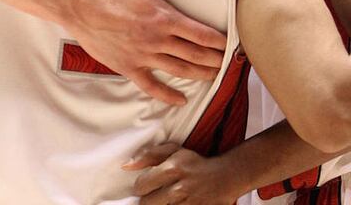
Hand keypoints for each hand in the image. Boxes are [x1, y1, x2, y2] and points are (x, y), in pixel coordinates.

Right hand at [68, 0, 226, 104]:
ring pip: (179, 70)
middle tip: (229, 64)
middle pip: (195, 54)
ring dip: (200, 75)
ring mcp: (143, 56)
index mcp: (164, 17)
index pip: (201, 34)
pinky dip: (168, 95)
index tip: (231, 45)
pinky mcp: (128, 67)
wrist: (79, 7)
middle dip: (215, 60)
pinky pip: (151, 86)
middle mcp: (157, 39)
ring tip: (215, 77)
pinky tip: (181, 100)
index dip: (219, 41)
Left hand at [124, 144, 240, 204]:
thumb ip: (149, 155)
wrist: (224, 177)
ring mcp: (187, 203)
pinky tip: (178, 201)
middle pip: (146, 204)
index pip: (141, 186)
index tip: (148, 185)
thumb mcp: (174, 151)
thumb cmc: (195, 163)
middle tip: (157, 194)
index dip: (141, 186)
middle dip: (149, 199)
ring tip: (169, 198)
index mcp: (172, 168)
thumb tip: (126, 166)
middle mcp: (179, 188)